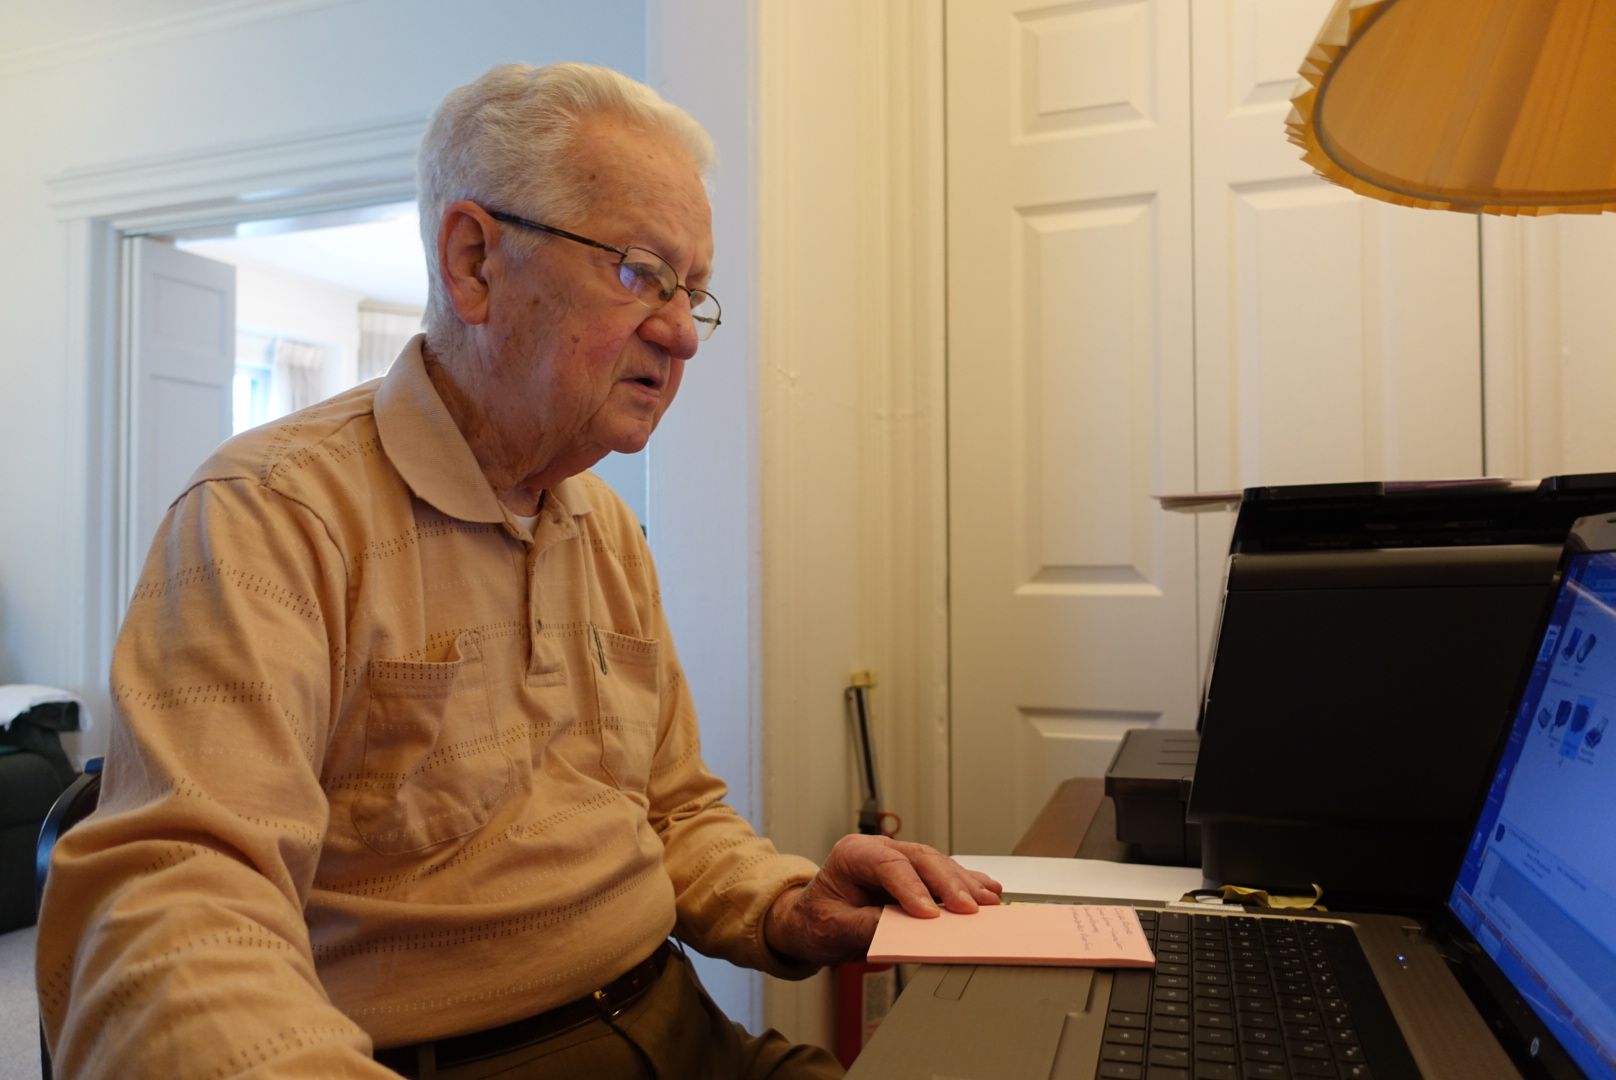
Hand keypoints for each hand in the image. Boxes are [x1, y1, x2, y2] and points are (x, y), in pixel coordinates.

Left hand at [763, 834, 1002, 965]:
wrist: (814, 922)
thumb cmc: (819, 921)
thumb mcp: (836, 928)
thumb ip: (867, 926)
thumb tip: (902, 930)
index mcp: (853, 854)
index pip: (888, 865)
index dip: (912, 889)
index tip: (930, 915)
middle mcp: (878, 849)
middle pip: (920, 859)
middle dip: (948, 883)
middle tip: (968, 908)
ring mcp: (898, 857)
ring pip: (937, 863)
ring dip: (964, 883)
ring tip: (987, 900)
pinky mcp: (914, 873)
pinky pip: (943, 873)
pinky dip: (966, 882)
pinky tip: (987, 888)